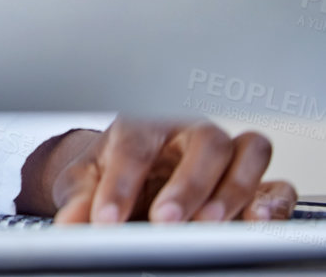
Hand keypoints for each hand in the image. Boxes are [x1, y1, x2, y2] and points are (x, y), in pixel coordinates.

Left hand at [17, 119, 296, 222]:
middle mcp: (190, 132)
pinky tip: (254, 219)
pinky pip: (277, 182)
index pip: (134, 145)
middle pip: (203, 142)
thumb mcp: (87, 180)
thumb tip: (70, 224)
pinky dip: (272, 200)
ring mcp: (227, 152)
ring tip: (207, 224)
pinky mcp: (254, 180)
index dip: (120, 184)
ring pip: (247, 152)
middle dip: (186, 185)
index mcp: (143, 124)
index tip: (106, 219)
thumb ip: (80, 200)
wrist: (132, 172)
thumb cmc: (113, 169)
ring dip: (230, 190)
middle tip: (165, 221)